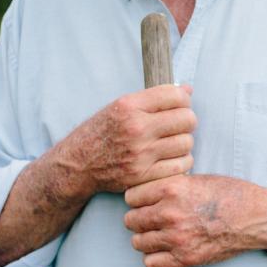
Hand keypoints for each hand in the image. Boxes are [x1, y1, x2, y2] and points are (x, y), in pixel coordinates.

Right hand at [60, 84, 195, 194]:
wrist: (77, 165)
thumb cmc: (101, 132)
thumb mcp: (120, 106)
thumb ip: (154, 98)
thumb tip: (188, 90)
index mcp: (129, 106)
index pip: (176, 95)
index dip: (184, 99)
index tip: (180, 105)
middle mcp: (136, 128)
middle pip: (187, 119)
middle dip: (187, 120)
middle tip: (178, 125)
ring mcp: (140, 154)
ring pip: (186, 143)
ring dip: (184, 142)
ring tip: (173, 142)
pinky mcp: (143, 176)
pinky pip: (181, 166)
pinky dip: (181, 162)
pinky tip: (171, 158)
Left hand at [122, 174, 266, 266]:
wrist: (255, 217)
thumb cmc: (230, 194)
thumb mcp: (198, 178)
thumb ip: (170, 185)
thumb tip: (146, 191)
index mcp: (172, 189)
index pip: (131, 196)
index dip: (137, 198)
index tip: (145, 201)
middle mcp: (170, 214)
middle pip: (131, 220)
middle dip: (139, 218)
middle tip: (151, 218)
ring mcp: (176, 238)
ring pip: (137, 242)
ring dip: (146, 238)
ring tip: (158, 234)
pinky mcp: (184, 258)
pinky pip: (151, 263)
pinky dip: (154, 257)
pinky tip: (164, 249)